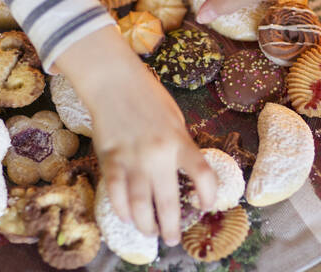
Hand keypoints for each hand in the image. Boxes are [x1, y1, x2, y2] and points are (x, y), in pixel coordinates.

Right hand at [51, 26, 216, 245]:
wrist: (114, 82)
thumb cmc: (148, 96)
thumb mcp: (175, 119)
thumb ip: (180, 146)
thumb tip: (184, 173)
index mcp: (180, 141)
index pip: (203, 175)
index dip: (210, 196)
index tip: (206, 206)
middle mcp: (158, 154)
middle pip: (168, 202)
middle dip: (171, 227)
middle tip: (172, 239)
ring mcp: (132, 159)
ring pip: (139, 205)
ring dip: (146, 224)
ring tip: (150, 232)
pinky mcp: (110, 159)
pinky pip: (116, 193)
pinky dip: (121, 210)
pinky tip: (127, 217)